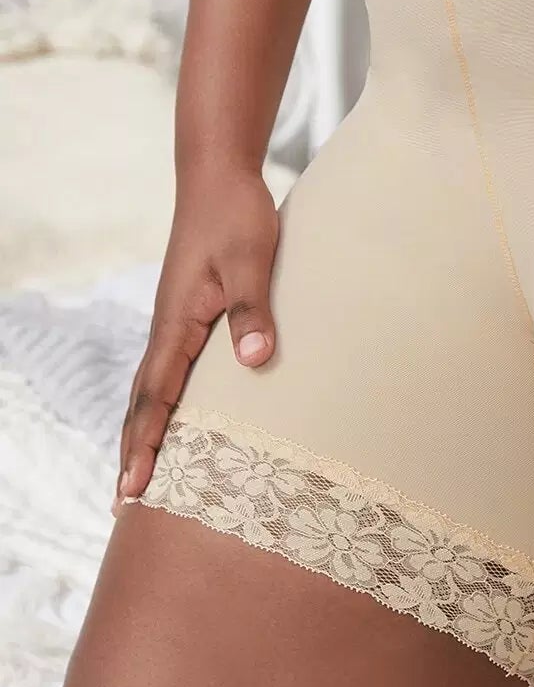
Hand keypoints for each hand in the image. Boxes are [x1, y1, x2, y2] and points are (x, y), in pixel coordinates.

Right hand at [114, 167, 278, 515]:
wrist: (220, 179)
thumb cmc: (237, 216)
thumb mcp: (251, 260)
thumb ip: (252, 310)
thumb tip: (254, 361)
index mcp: (177, 324)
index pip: (155, 398)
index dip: (146, 445)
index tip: (134, 489)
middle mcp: (169, 331)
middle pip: (145, 404)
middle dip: (135, 454)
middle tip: (125, 507)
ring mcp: (178, 325)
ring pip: (155, 391)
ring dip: (148, 434)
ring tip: (144, 480)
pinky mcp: (191, 317)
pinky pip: (174, 374)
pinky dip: (167, 407)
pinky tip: (180, 424)